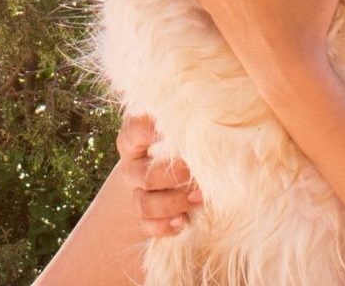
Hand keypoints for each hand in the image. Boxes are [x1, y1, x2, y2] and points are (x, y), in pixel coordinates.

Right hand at [117, 113, 201, 237]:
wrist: (178, 165)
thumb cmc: (186, 137)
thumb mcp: (184, 124)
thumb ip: (190, 120)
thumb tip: (212, 117)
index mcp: (135, 136)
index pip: (135, 130)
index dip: (153, 133)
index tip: (178, 133)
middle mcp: (132, 164)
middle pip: (143, 175)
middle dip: (174, 177)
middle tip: (197, 174)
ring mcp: (137, 191)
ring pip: (143, 203)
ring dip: (173, 203)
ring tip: (199, 198)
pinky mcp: (144, 215)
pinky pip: (146, 225)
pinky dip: (165, 226)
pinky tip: (184, 221)